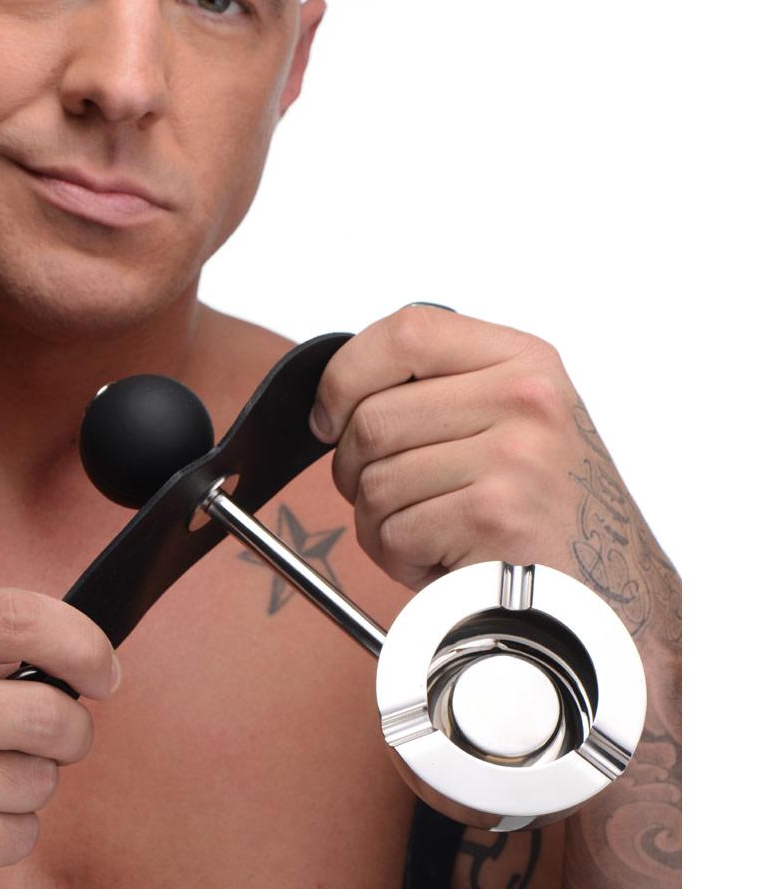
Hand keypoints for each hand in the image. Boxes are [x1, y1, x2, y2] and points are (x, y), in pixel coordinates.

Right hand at [0, 588, 119, 888]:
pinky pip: (21, 833)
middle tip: (51, 731)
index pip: (18, 619)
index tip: (104, 671)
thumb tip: (84, 662)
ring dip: (32, 780)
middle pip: (47, 714)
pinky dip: (9, 828)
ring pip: (40, 779)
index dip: (82, 643)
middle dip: (71, 729)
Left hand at [310, 304, 589, 590]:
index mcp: (524, 361)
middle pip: (372, 419)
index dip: (345, 376)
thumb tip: (340, 391)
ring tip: (430, 534)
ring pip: (373, 482)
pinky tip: (446, 562)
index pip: (405, 331)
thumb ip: (442, 388)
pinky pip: (393, 534)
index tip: (328, 418)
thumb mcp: (513, 421)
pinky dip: (401, 561)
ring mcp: (515, 455)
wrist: (605, 601)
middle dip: (353, 470)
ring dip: (380, 524)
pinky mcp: (496, 516)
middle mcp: (526, 398)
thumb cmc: (543, 512)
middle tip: (387, 498)